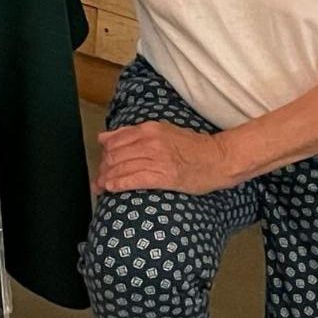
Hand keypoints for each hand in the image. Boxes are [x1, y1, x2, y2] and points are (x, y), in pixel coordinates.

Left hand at [96, 122, 234, 195]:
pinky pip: (134, 179)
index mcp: (149, 129)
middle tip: (98, 179)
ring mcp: (157, 159)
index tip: (102, 164)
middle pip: (115, 155)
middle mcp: (151, 142)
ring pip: (122, 168)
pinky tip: (111, 188)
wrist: (219, 159)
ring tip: (100, 186)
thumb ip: (132, 134)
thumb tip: (103, 137)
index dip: (104, 154)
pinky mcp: (164, 176)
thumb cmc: (193, 147)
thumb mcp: (162, 132)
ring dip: (107, 179)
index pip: (115, 140)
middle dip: (103, 168)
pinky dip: (119, 184)